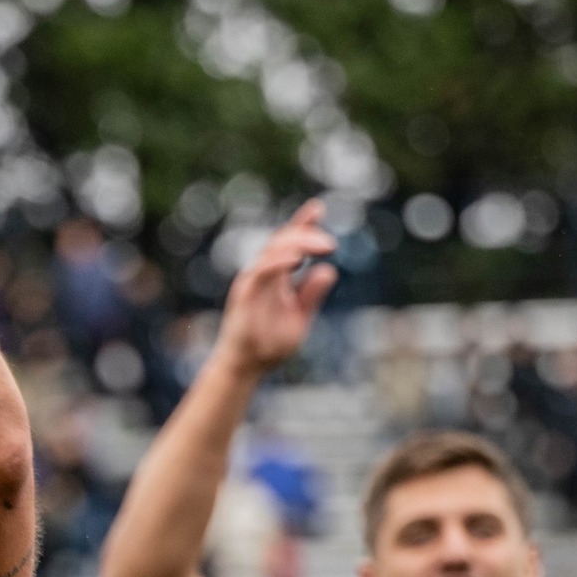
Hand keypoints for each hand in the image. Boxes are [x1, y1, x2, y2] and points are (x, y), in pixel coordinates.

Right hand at [212, 200, 338, 375]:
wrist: (245, 368)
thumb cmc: (268, 346)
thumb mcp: (299, 319)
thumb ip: (311, 296)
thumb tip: (328, 271)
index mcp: (276, 276)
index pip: (289, 243)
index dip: (303, 224)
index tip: (318, 208)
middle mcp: (262, 273)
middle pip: (283, 241)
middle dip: (307, 235)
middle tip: (331, 244)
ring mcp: (252, 282)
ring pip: (273, 251)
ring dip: (298, 244)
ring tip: (322, 246)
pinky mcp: (245, 295)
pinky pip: (261, 271)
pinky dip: (278, 262)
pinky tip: (296, 259)